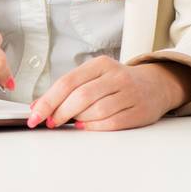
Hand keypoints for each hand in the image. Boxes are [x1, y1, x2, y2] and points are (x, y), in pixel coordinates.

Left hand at [28, 56, 190, 130]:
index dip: (48, 100)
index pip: (68, 81)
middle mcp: (116, 76)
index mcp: (101, 64)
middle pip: (80, 96)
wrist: (156, 85)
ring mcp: (129, 93)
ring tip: (70, 122)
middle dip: (59, 112)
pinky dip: (93, 127)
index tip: (35, 114)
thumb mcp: (95, 76)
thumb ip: (70, 88)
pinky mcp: (138, 111)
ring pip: (95, 110)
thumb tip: (38, 105)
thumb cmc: (117, 83)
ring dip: (76, 120)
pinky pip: (110, 123)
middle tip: (49, 122)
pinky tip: (84, 126)